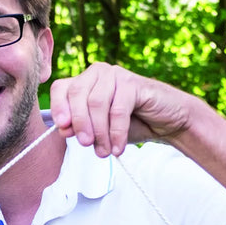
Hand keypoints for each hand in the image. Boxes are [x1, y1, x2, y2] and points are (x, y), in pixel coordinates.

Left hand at [49, 62, 192, 157]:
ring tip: (104, 151)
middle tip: (86, 145)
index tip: (62, 128)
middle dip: (79, 123)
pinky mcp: (133, 83)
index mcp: (84, 81)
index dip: (58, 107)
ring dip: (99, 132)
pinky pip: (118, 110)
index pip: (61, 88)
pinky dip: (116, 132)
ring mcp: (116, 75)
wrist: (167, 122)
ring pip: (96, 103)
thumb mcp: (99, 130)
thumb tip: (63, 129)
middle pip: (77, 94)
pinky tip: (118, 148)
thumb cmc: (130, 124)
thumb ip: (80, 128)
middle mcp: (98, 73)